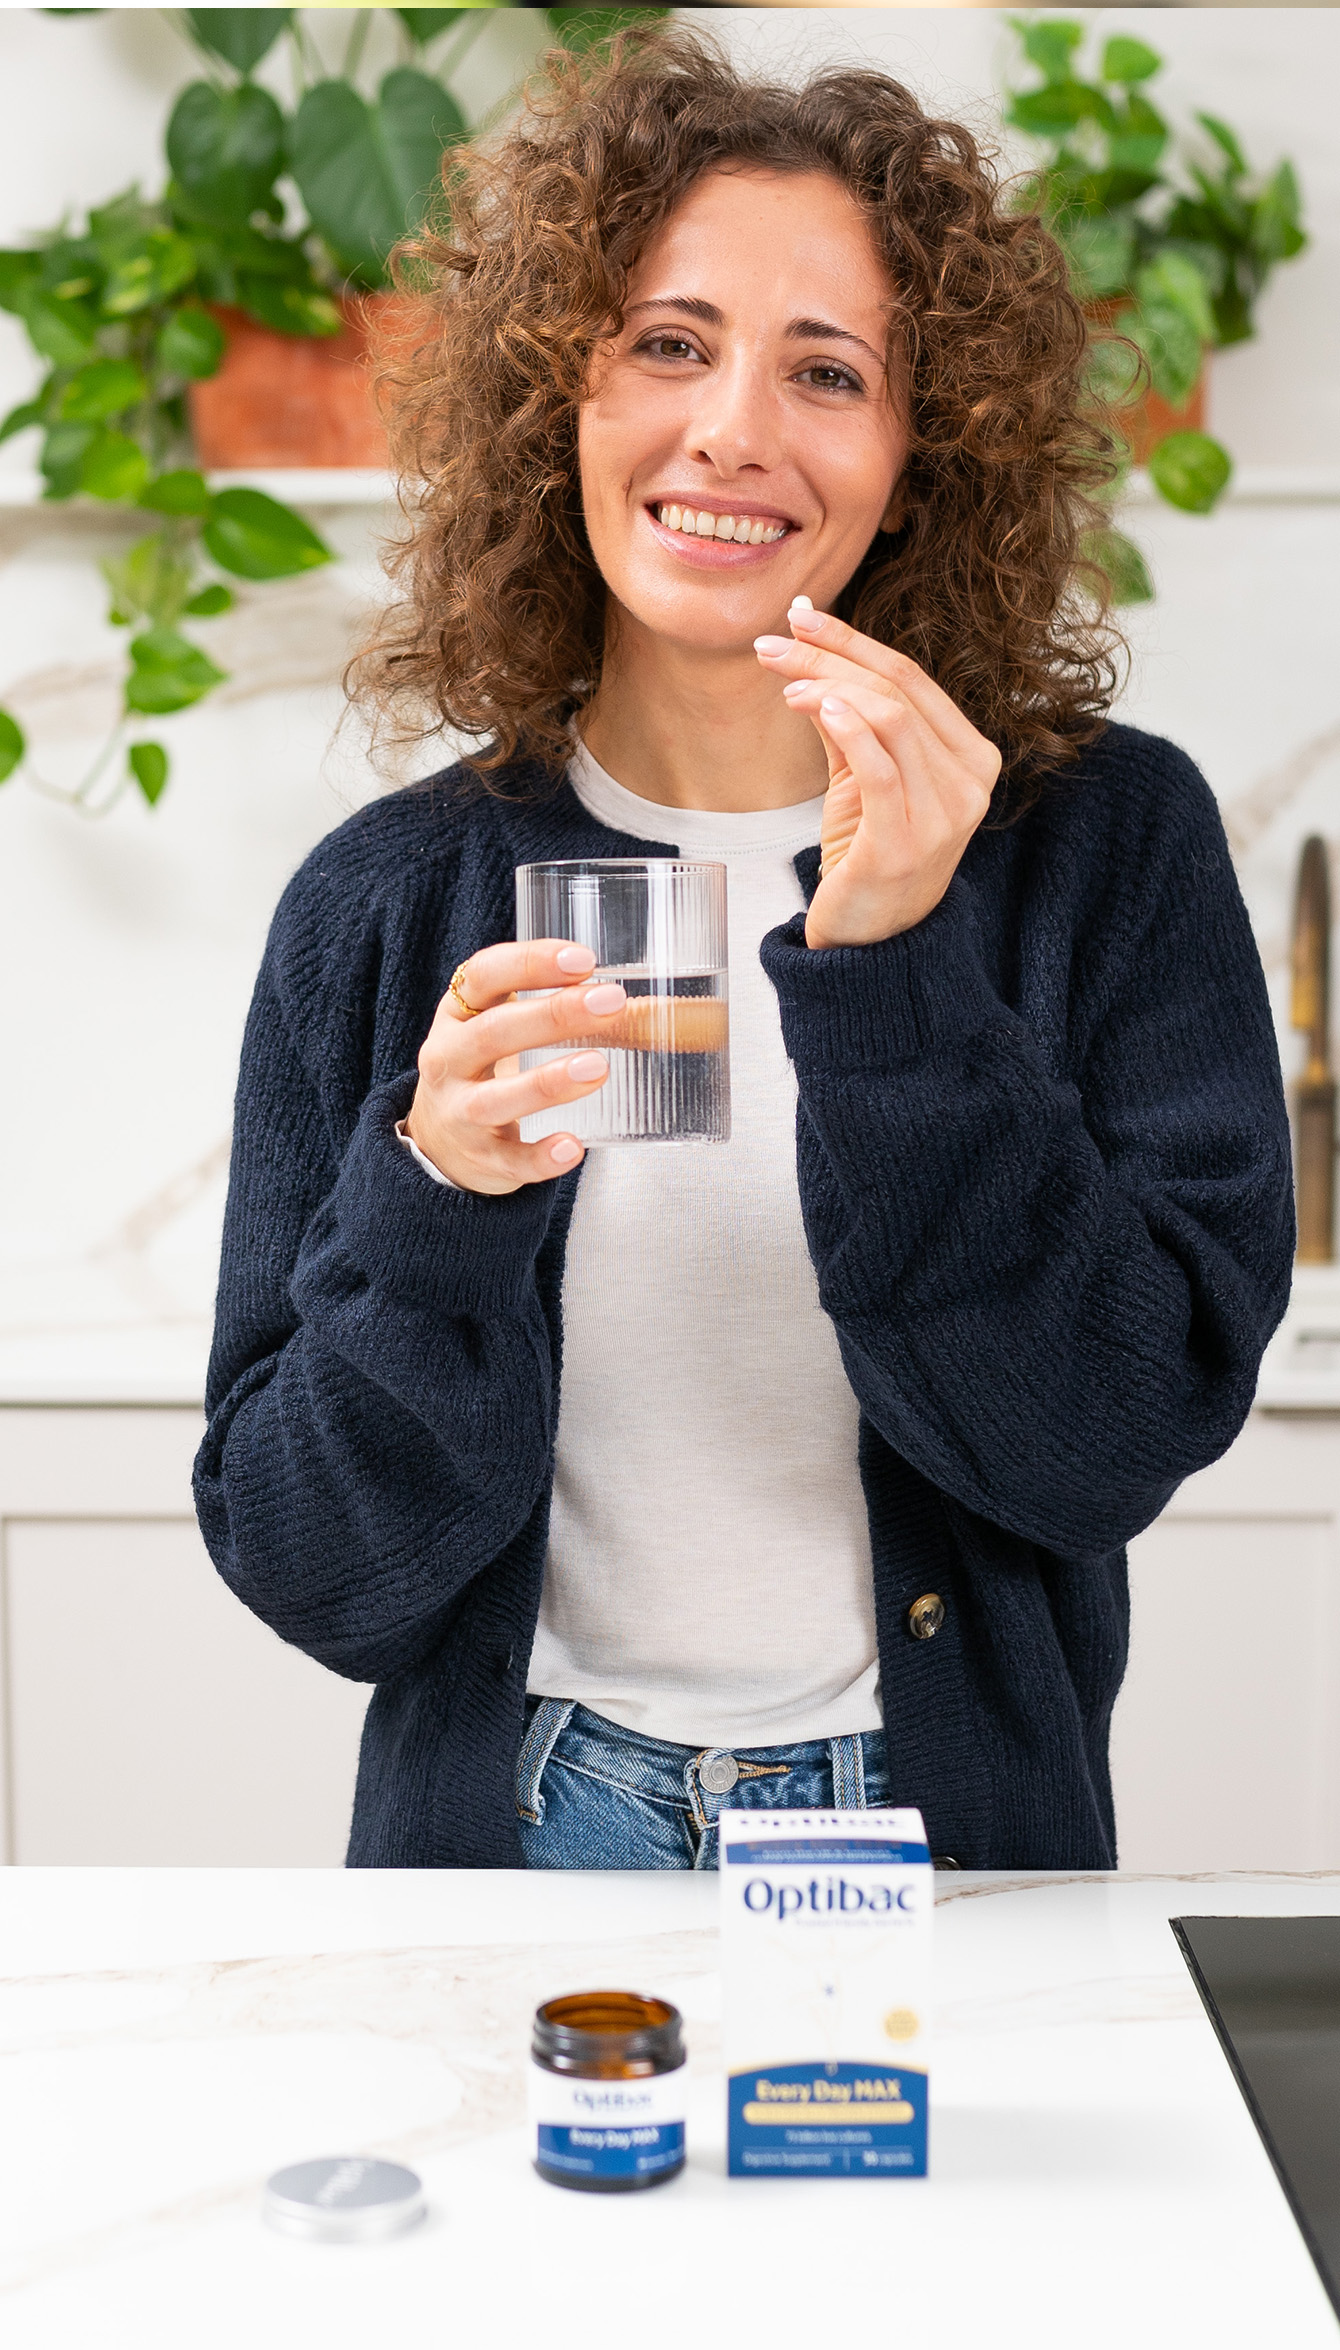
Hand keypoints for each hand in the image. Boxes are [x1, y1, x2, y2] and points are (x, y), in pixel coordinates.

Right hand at [405, 941, 627, 1194]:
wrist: (438, 1141)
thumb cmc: (481, 1068)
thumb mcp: (493, 1024)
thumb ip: (542, 1000)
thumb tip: (628, 994)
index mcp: (456, 1015)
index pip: (483, 976)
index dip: (530, 963)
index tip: (584, 959)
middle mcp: (448, 1060)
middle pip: (494, 1032)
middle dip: (555, 1015)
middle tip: (611, 1001)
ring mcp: (460, 1113)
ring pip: (496, 1099)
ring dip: (548, 1082)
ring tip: (599, 1067)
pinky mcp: (481, 1159)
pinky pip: (510, 1160)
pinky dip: (541, 1157)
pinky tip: (573, 1147)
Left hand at [754, 601, 1001, 949]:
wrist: (870, 942)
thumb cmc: (866, 854)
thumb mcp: (860, 776)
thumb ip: (845, 716)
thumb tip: (806, 647)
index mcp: (971, 757)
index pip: (913, 678)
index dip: (854, 641)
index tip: (800, 617)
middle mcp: (970, 783)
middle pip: (898, 691)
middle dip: (830, 657)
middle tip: (773, 643)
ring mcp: (945, 815)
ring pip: (890, 718)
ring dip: (827, 686)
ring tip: (781, 679)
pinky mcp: (905, 844)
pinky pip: (878, 767)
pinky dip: (845, 726)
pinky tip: (809, 704)